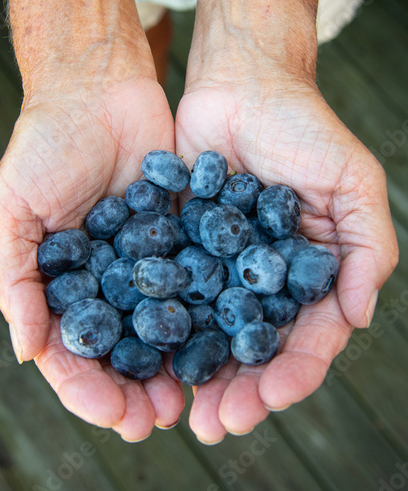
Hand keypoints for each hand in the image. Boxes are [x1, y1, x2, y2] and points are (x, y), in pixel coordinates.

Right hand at [0, 0, 182, 440]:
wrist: (98, 93)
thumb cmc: (44, 146)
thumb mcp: (12, 211)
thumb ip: (16, 280)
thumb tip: (28, 351)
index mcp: (61, 285)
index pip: (72, 351)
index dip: (88, 388)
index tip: (114, 415)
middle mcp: (105, 282)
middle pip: (120, 350)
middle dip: (136, 388)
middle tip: (158, 418)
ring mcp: (145, 263)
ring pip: (160, 326)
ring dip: (173, 363)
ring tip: (191, 395)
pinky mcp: (180, 239)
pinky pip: (193, 283)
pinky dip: (204, 314)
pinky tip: (220, 339)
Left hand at [174, 0, 397, 440]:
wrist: (242, 88)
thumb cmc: (304, 129)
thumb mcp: (352, 181)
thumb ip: (368, 248)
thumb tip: (357, 318)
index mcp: (309, 277)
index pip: (306, 339)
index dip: (292, 374)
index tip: (269, 399)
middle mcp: (263, 282)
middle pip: (254, 349)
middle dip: (239, 389)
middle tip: (215, 425)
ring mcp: (220, 270)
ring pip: (209, 334)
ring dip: (197, 373)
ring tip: (180, 409)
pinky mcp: (181, 250)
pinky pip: (171, 295)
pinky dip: (161, 327)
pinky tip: (146, 355)